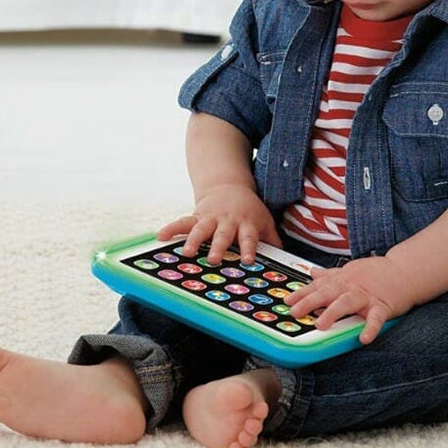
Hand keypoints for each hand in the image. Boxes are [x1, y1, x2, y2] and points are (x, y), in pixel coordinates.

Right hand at [157, 184, 281, 264]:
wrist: (229, 186)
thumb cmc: (249, 210)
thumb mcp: (264, 221)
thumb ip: (272, 241)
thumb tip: (287, 262)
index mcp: (246, 224)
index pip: (249, 238)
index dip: (248, 248)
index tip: (248, 261)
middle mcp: (227, 221)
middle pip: (223, 235)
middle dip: (219, 247)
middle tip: (214, 260)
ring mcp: (210, 218)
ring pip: (201, 229)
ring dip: (194, 240)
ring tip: (187, 252)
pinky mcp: (196, 216)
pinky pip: (182, 222)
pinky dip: (171, 229)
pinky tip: (160, 236)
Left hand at [284, 256, 411, 344]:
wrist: (404, 271)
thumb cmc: (376, 273)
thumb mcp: (350, 270)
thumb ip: (330, 274)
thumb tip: (311, 272)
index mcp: (342, 279)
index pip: (318, 285)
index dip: (302, 293)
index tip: (287, 301)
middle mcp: (351, 286)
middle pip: (328, 292)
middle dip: (310, 301)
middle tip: (295, 311)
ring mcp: (367, 296)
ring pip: (347, 302)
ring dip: (333, 313)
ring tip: (320, 324)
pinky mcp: (383, 306)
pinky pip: (376, 318)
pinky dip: (370, 327)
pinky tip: (363, 338)